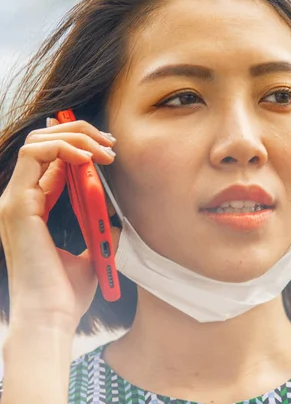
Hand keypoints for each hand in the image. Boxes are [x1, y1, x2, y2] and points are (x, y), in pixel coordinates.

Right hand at [0, 118, 117, 332]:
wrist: (52, 318)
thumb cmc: (67, 294)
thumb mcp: (90, 254)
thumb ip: (97, 232)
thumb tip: (114, 219)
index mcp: (34, 208)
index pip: (50, 160)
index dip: (79, 146)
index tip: (109, 149)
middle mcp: (21, 200)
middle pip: (42, 143)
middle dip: (78, 133)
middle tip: (109, 142)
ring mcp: (16, 201)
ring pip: (37, 142)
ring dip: (75, 137)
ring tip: (103, 150)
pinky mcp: (18, 205)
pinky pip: (35, 156)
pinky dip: (65, 148)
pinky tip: (89, 159)